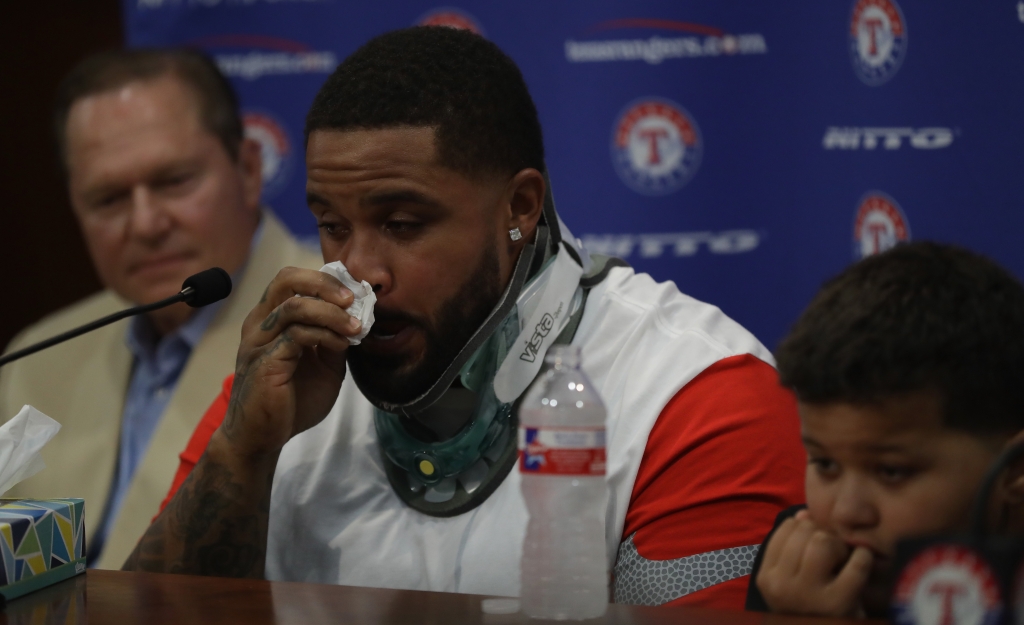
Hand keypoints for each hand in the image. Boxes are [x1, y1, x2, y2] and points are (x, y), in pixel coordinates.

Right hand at [221, 266, 361, 459]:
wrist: (263, 437)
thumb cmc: (290, 402)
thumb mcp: (324, 366)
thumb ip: (334, 340)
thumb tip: (357, 318)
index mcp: (271, 319)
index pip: (294, 281)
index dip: (326, 280)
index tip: (356, 293)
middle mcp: (260, 323)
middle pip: (287, 279)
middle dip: (325, 283)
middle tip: (352, 298)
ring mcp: (260, 340)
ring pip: (295, 305)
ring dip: (332, 312)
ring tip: (355, 326)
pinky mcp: (265, 361)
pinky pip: (297, 334)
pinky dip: (325, 334)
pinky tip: (342, 345)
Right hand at [756, 510, 872, 616]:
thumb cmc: (809, 603)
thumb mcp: (791, 576)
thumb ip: (792, 543)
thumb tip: (804, 514)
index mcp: (767, 577)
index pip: (787, 528)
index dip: (805, 528)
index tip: (813, 544)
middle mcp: (782, 585)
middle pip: (805, 531)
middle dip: (823, 534)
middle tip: (831, 553)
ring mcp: (809, 594)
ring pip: (823, 541)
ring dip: (838, 545)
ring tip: (842, 559)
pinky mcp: (838, 602)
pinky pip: (855, 564)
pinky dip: (863, 558)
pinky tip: (861, 560)